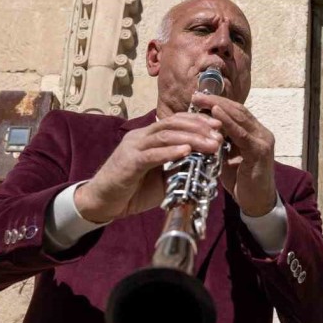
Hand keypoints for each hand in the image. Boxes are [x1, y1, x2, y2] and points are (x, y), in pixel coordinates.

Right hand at [74, 113, 222, 222]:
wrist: (103, 202)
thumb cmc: (133, 190)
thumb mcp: (161, 176)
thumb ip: (178, 167)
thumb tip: (204, 164)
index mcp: (148, 137)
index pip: (175, 121)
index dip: (197, 120)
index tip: (218, 125)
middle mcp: (140, 137)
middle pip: (173, 124)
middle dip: (199, 127)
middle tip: (219, 134)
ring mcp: (133, 148)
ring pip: (165, 136)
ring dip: (191, 139)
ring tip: (211, 144)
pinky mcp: (128, 163)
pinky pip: (152, 154)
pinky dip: (170, 152)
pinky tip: (187, 152)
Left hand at [191, 91, 277, 217]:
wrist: (257, 203)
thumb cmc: (241, 182)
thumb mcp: (227, 158)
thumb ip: (220, 143)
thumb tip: (201, 130)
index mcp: (254, 134)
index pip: (236, 112)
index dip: (218, 103)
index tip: (199, 98)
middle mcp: (261, 133)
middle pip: (238, 110)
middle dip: (216, 101)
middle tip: (196, 95)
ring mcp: (263, 141)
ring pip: (240, 118)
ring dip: (219, 107)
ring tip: (203, 100)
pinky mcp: (261, 151)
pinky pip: (242, 134)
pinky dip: (228, 123)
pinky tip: (215, 114)